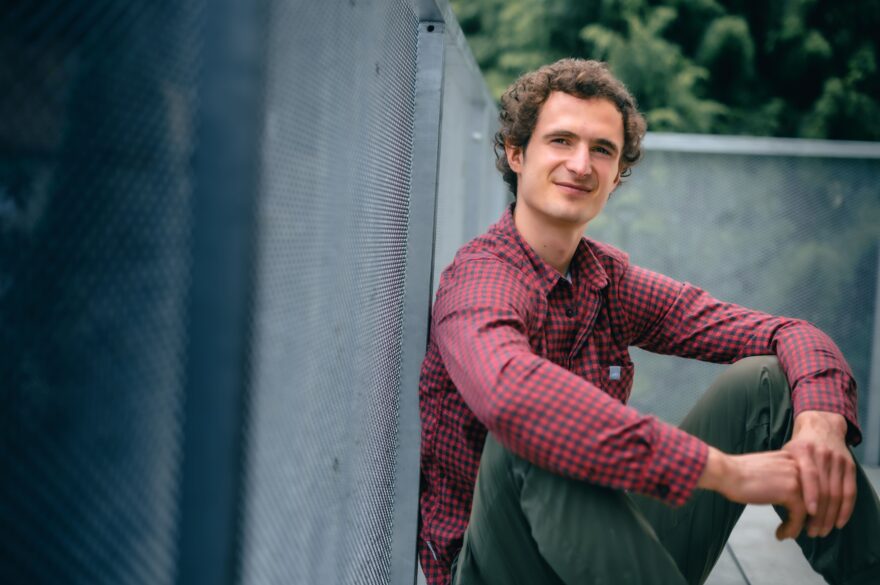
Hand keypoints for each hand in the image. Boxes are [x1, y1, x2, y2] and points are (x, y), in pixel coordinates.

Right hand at [698, 447, 806, 539]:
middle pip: (818, 494)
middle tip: (808, 529)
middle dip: (815, 516)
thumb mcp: (766, 467)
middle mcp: (799, 464)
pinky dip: (793, 528)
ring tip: (792, 534)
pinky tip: (782, 533)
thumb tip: (786, 493)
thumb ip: (780, 474)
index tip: (807, 515)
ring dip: (805, 525)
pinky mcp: (791, 492)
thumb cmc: (737, 471)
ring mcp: (796, 477)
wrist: (726, 472)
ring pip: (813, 507)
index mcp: (792, 456)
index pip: (813, 481)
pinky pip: (799, 515)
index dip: (813, 501)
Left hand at [783, 410, 855, 537]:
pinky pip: (850, 491)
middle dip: (819, 514)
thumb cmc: (797, 445)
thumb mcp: (785, 452)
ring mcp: (837, 460)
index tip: (806, 514)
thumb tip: (765, 494)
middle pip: (825, 489)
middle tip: (811, 532)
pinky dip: (846, 509)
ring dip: (830, 516)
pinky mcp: (848, 466)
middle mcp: (822, 454)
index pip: (809, 474)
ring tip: (821, 531)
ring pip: (837, 493)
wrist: (820, 424)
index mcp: (802, 450)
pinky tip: (839, 522)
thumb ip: (781, 471)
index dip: (809, 495)